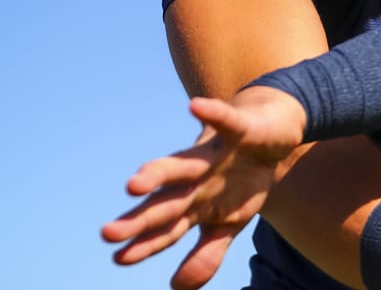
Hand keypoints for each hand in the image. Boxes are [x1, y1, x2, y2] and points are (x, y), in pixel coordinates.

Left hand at [102, 87, 307, 289]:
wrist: (272, 131)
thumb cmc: (243, 180)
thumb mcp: (231, 223)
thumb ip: (207, 255)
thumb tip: (176, 288)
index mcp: (193, 204)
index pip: (165, 229)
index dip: (145, 244)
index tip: (119, 258)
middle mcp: (195, 180)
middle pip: (165, 202)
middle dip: (139, 218)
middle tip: (108, 232)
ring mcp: (214, 155)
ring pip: (182, 164)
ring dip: (158, 173)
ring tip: (133, 184)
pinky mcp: (237, 130)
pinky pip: (225, 121)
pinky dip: (212, 114)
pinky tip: (195, 108)